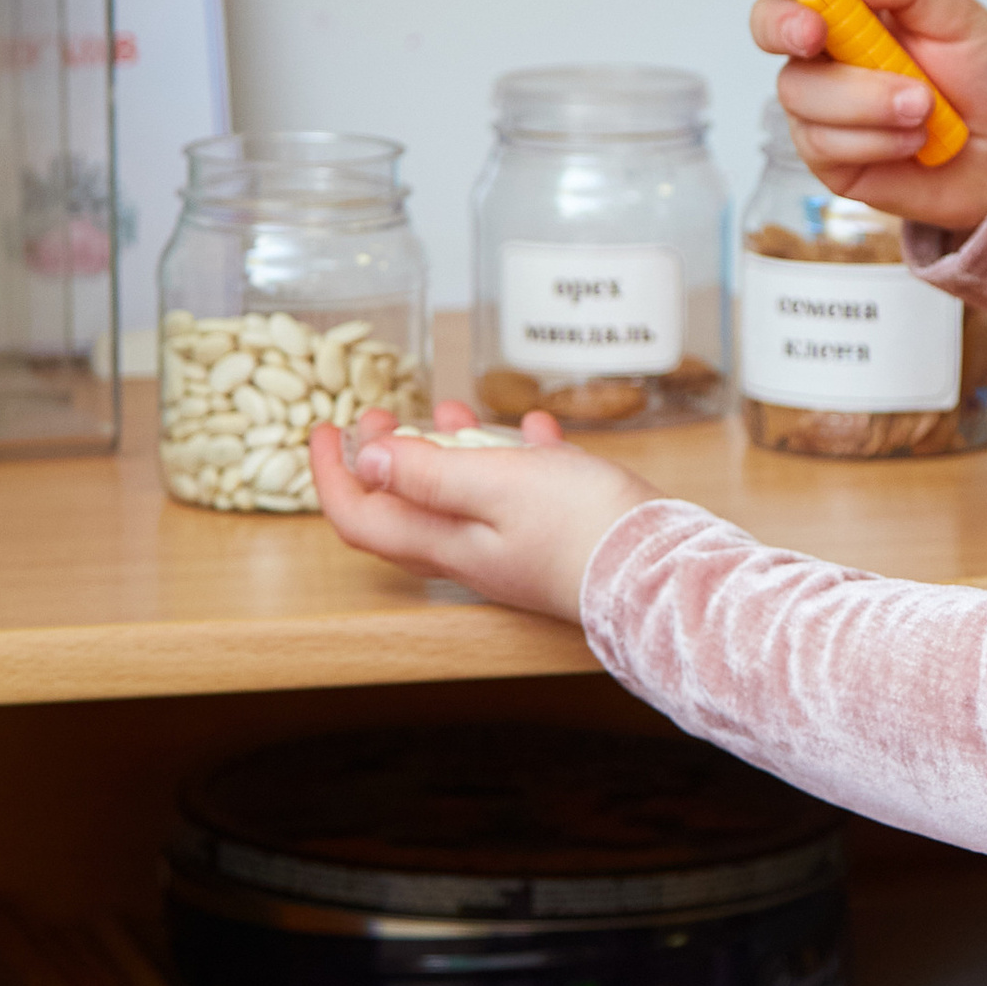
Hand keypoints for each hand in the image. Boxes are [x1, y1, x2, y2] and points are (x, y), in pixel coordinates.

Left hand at [311, 401, 659, 620]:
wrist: (660, 573)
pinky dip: (517, 458)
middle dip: (382, 458)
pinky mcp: (554, 540)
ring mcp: (513, 548)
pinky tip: (536, 431)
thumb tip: (370, 460)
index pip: (362, 517)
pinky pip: (521, 494)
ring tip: (448, 411)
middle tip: (378, 413)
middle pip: (403, 509)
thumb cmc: (583, 529)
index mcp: (446, 542)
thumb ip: (431, 474)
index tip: (326, 428)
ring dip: (446, 452)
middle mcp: (472, 552)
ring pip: (461, 498)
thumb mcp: (498, 484)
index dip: (332, 474)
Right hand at [706, 0, 986, 233]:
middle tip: (819, 34)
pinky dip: (875, 139)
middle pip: (770, 21)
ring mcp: (823, 97)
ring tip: (923, 108)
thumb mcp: (961, 15)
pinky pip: (822, 141)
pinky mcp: (826, 151)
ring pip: (800, 90)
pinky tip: (910, 139)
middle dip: (786, 25)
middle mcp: (830, 42)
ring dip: (867, 100)